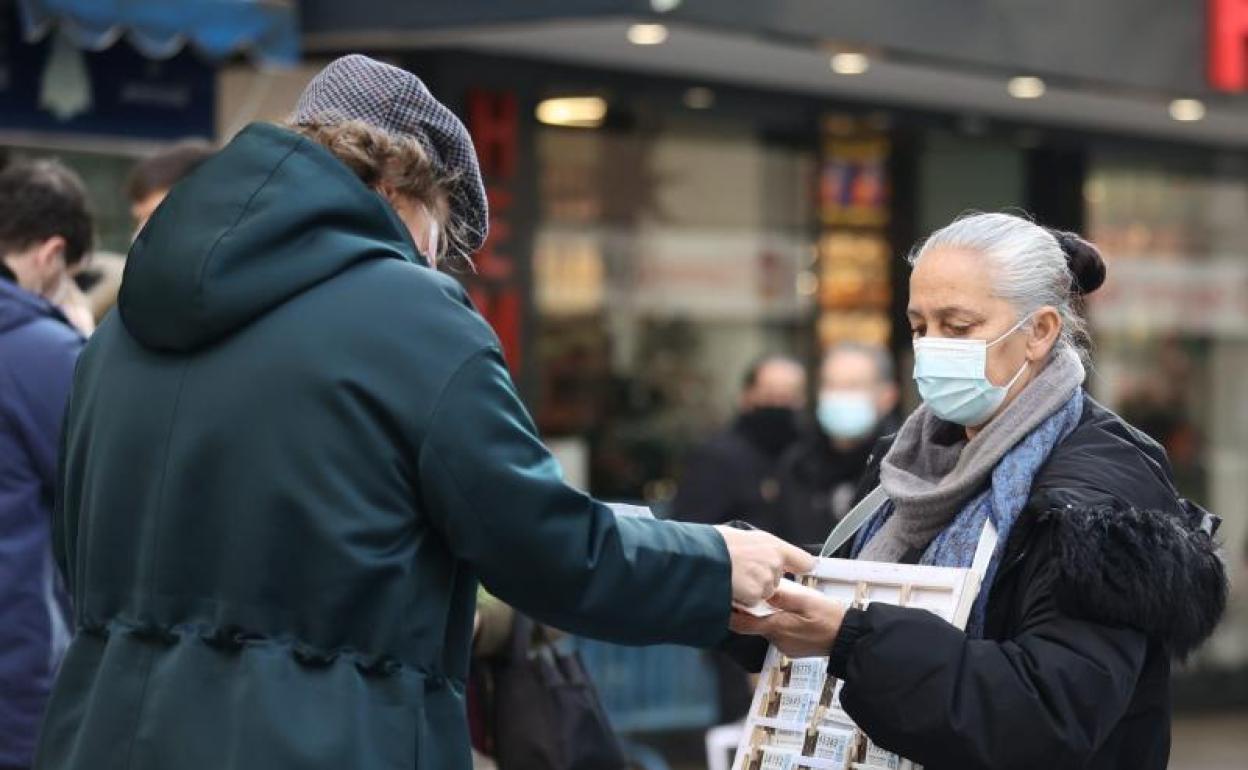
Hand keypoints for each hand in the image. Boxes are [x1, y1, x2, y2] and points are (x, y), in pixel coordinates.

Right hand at [714, 526, 814, 607]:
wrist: (701, 554)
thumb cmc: (715, 542)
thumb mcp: (741, 535)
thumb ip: (757, 547)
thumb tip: (755, 552)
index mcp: (773, 545)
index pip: (803, 561)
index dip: (800, 567)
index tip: (799, 570)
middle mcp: (774, 562)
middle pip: (776, 580)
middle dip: (761, 580)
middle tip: (741, 572)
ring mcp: (766, 580)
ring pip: (763, 593)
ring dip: (750, 590)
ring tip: (732, 578)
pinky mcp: (755, 595)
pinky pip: (750, 602)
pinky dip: (740, 599)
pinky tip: (729, 587)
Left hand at [729, 580, 845, 658]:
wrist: (849, 639)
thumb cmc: (830, 618)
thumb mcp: (807, 602)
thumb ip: (783, 598)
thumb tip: (762, 591)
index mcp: (777, 627)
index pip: (743, 624)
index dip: (730, 614)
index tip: (721, 600)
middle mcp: (777, 639)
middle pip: (754, 625)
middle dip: (748, 611)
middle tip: (744, 592)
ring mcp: (785, 645)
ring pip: (767, 628)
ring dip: (765, 616)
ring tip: (765, 599)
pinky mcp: (793, 647)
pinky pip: (779, 633)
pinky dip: (777, 623)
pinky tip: (785, 613)